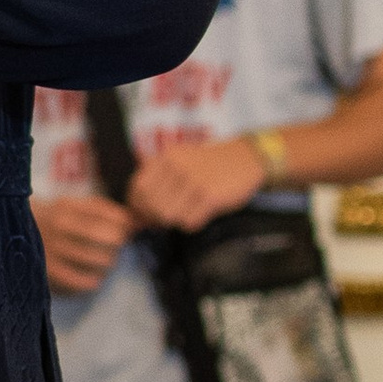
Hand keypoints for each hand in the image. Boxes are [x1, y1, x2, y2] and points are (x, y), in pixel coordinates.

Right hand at [32, 194, 135, 294]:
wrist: (11, 232)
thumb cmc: (54, 219)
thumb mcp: (73, 206)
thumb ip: (103, 211)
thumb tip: (136, 223)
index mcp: (67, 206)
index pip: (109, 215)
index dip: (124, 225)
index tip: (126, 229)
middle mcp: (59, 226)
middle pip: (108, 238)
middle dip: (118, 244)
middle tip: (115, 246)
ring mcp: (53, 250)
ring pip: (99, 261)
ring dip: (109, 262)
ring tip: (104, 261)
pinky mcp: (48, 273)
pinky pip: (82, 282)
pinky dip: (94, 281)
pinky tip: (92, 277)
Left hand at [128, 134, 268, 230]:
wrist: (246, 158)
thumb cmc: (209, 164)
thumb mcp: (180, 158)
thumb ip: (157, 175)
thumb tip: (136, 207)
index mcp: (166, 157)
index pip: (137, 188)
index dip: (138, 206)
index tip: (145, 214)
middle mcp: (177, 168)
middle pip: (150, 205)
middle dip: (155, 217)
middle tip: (165, 220)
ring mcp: (193, 182)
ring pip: (167, 216)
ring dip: (174, 221)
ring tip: (185, 214)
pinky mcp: (210, 197)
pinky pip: (189, 222)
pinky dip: (192, 223)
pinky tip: (201, 214)